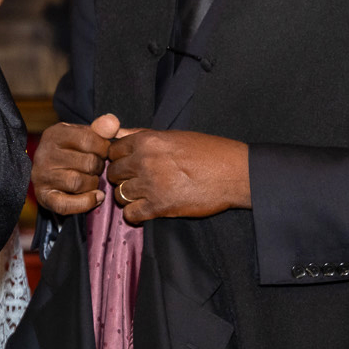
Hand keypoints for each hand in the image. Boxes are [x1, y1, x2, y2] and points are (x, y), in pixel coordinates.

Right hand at [32, 113, 118, 214]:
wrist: (49, 169)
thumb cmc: (72, 150)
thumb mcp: (84, 134)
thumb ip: (101, 129)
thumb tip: (112, 122)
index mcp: (55, 134)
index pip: (89, 139)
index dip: (103, 148)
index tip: (101, 152)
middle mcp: (45, 154)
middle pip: (87, 163)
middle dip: (99, 167)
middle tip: (97, 168)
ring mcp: (42, 176)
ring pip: (78, 183)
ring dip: (93, 184)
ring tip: (93, 180)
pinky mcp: (44, 196)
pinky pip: (66, 204)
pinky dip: (85, 203)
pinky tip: (95, 197)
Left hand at [104, 129, 250, 224]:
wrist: (235, 172)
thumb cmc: (209, 151)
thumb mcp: (174, 136)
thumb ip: (144, 136)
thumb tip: (119, 133)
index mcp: (147, 141)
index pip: (113, 150)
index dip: (118, 159)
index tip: (127, 165)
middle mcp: (144, 161)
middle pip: (113, 173)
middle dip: (121, 178)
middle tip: (134, 182)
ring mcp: (151, 185)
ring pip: (120, 194)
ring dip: (127, 197)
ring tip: (141, 196)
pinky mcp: (160, 207)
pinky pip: (131, 215)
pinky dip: (135, 215)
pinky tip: (145, 211)